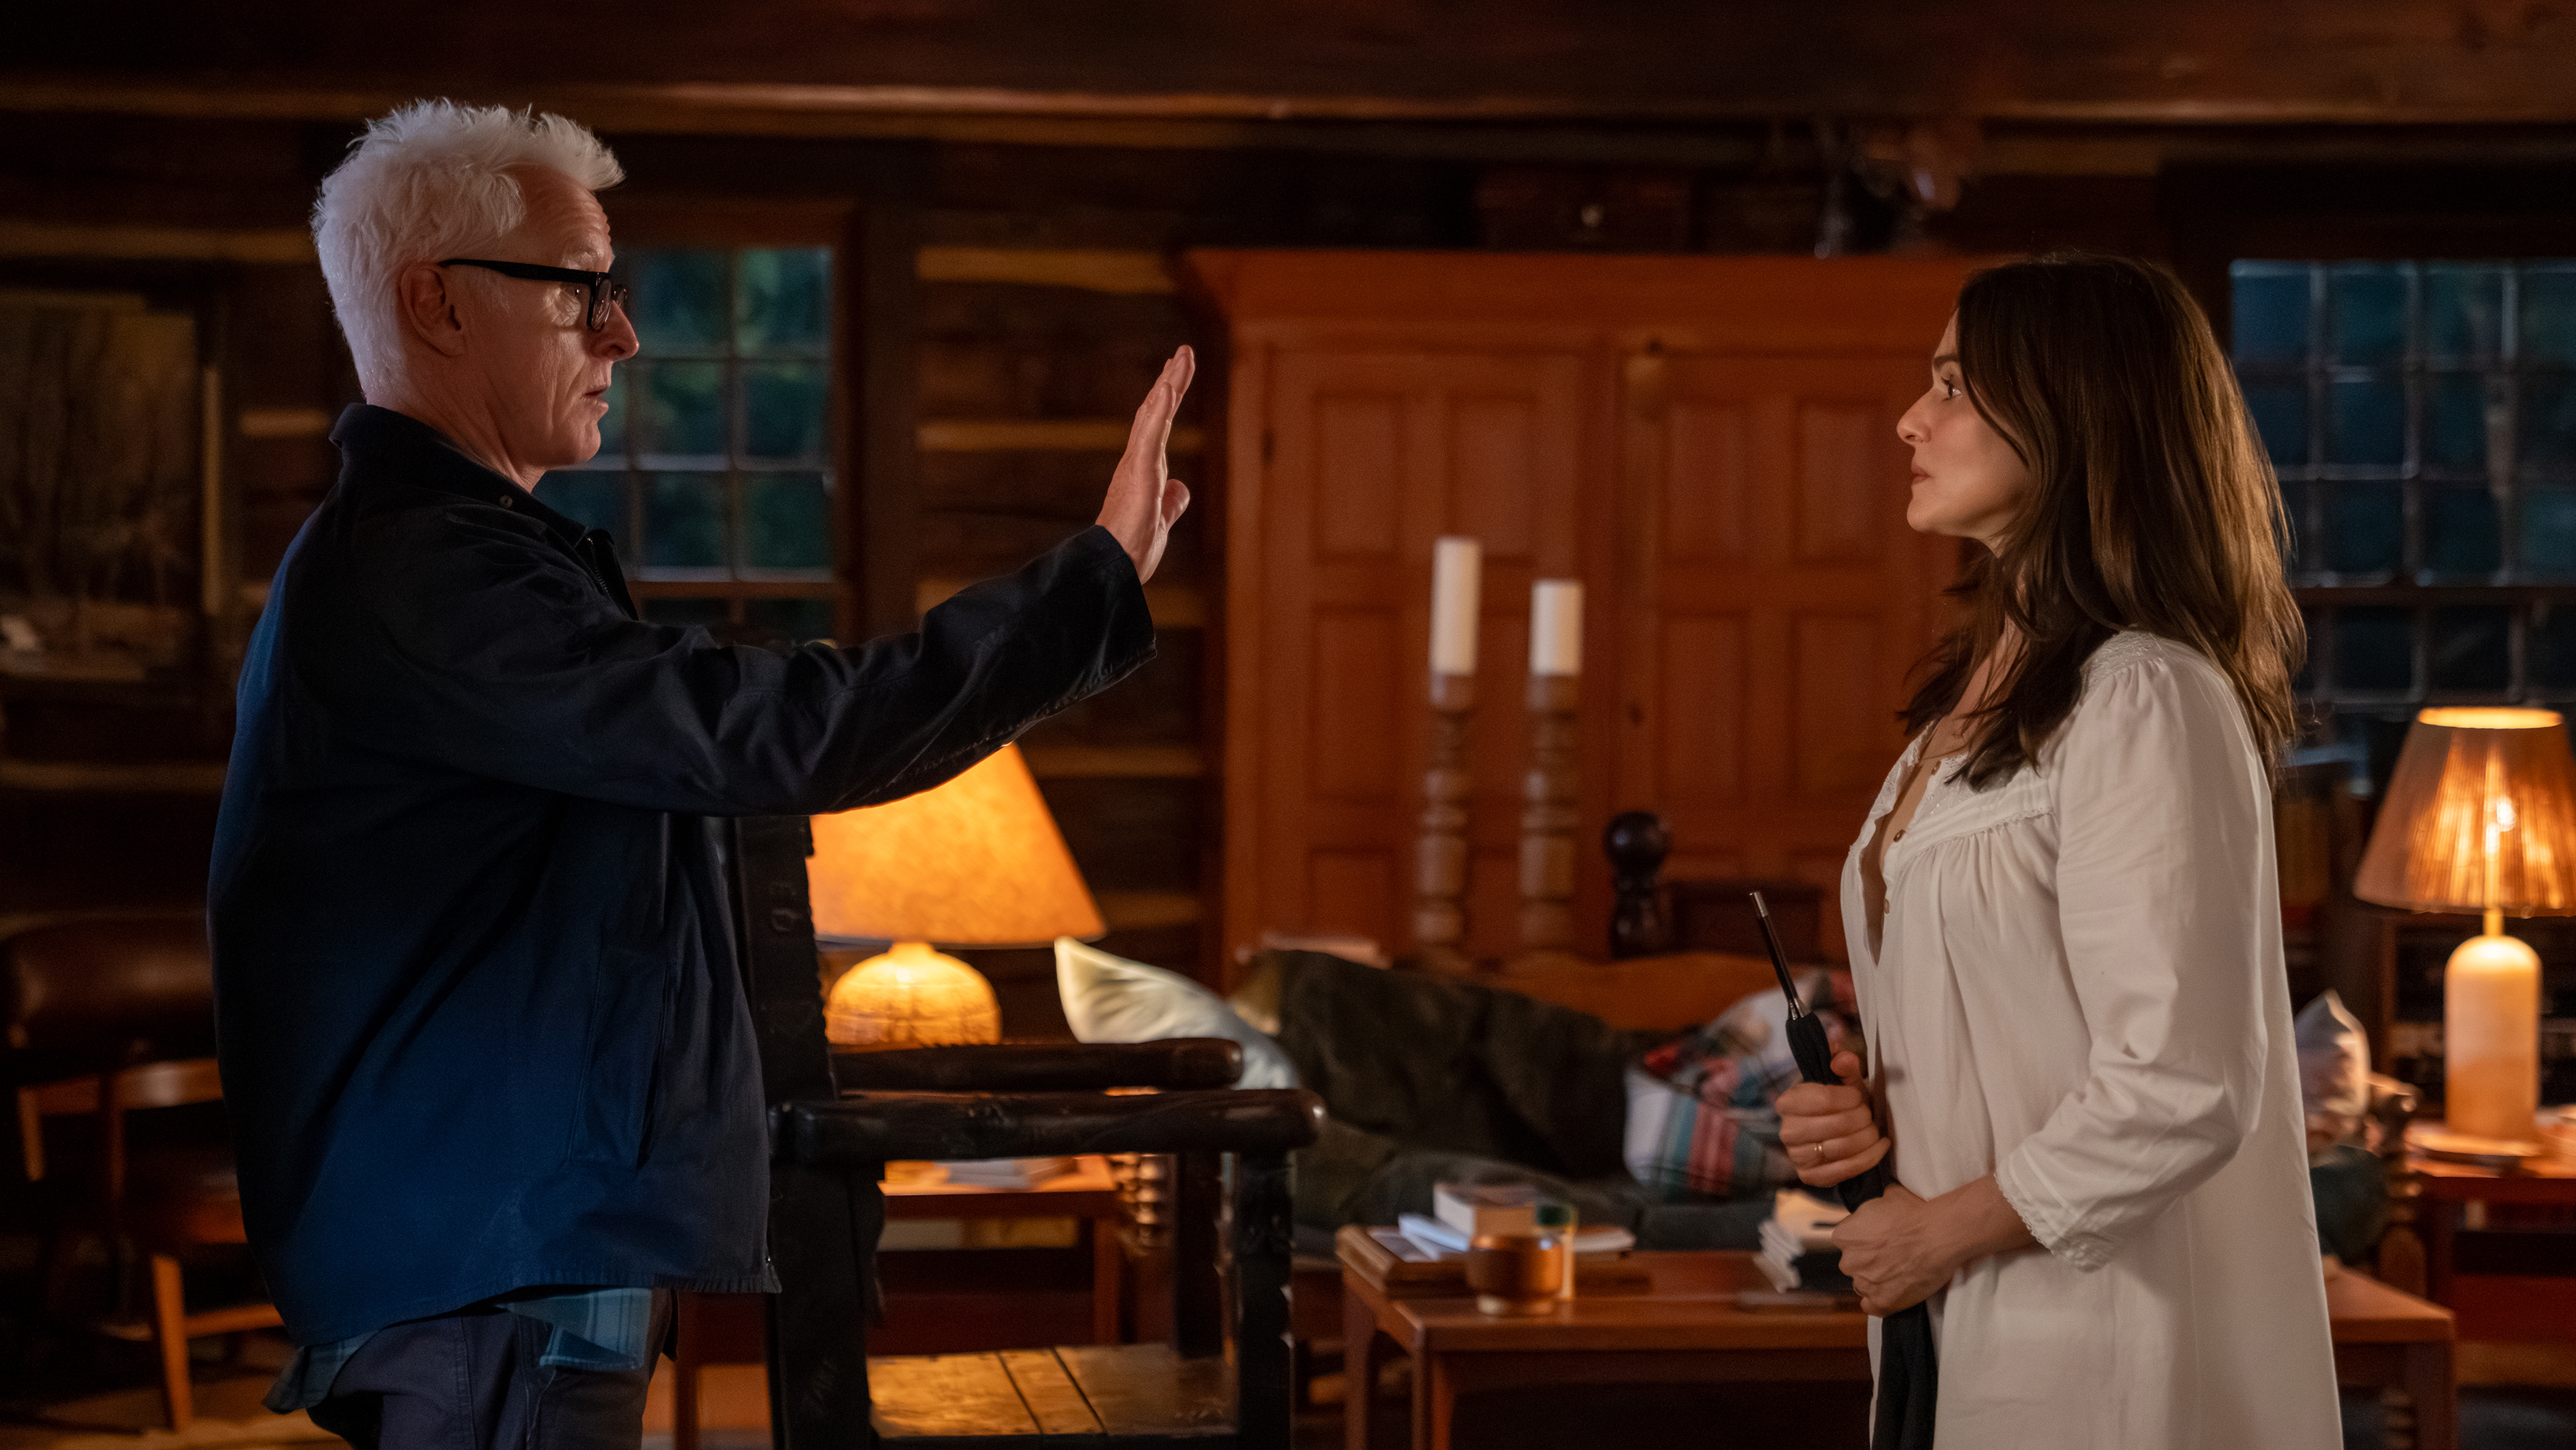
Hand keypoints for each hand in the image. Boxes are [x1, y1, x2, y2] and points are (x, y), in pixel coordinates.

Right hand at [1097, 347, 1194, 582]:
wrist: (1111, 570)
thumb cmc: (1129, 551)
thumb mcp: (1160, 522)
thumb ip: (1171, 502)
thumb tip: (1182, 487)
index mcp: (1144, 472)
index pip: (1159, 427)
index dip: (1168, 400)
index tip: (1176, 376)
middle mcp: (1139, 462)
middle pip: (1157, 413)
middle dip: (1171, 381)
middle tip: (1184, 353)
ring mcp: (1138, 466)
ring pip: (1155, 416)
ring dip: (1170, 385)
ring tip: (1182, 358)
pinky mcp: (1139, 474)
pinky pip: (1151, 435)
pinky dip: (1159, 410)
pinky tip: (1167, 388)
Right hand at [1776, 1049, 1887, 1188]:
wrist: (1831, 1131)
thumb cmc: (1838, 1104)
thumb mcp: (1842, 1081)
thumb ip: (1844, 1065)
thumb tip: (1844, 1057)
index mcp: (1788, 1102)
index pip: (1824, 1099)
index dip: (1850, 1097)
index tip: (1859, 1097)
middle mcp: (1787, 1130)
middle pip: (1838, 1125)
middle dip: (1862, 1118)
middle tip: (1868, 1115)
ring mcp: (1797, 1156)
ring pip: (1843, 1148)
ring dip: (1868, 1137)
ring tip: (1874, 1130)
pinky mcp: (1810, 1177)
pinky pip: (1845, 1170)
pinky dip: (1869, 1158)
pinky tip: (1880, 1146)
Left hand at [1831, 1184, 1953, 1316]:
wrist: (1938, 1235)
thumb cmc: (1915, 1213)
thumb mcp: (1885, 1198)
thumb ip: (1870, 1211)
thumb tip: (1873, 1210)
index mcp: (1844, 1235)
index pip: (1846, 1240)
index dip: (1863, 1240)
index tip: (1878, 1239)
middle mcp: (1849, 1261)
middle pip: (1853, 1263)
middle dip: (1868, 1260)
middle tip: (1891, 1255)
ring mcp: (1865, 1284)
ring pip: (1863, 1284)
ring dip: (1875, 1280)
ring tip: (1898, 1272)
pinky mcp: (1882, 1302)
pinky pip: (1871, 1307)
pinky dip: (1879, 1302)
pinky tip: (1891, 1293)